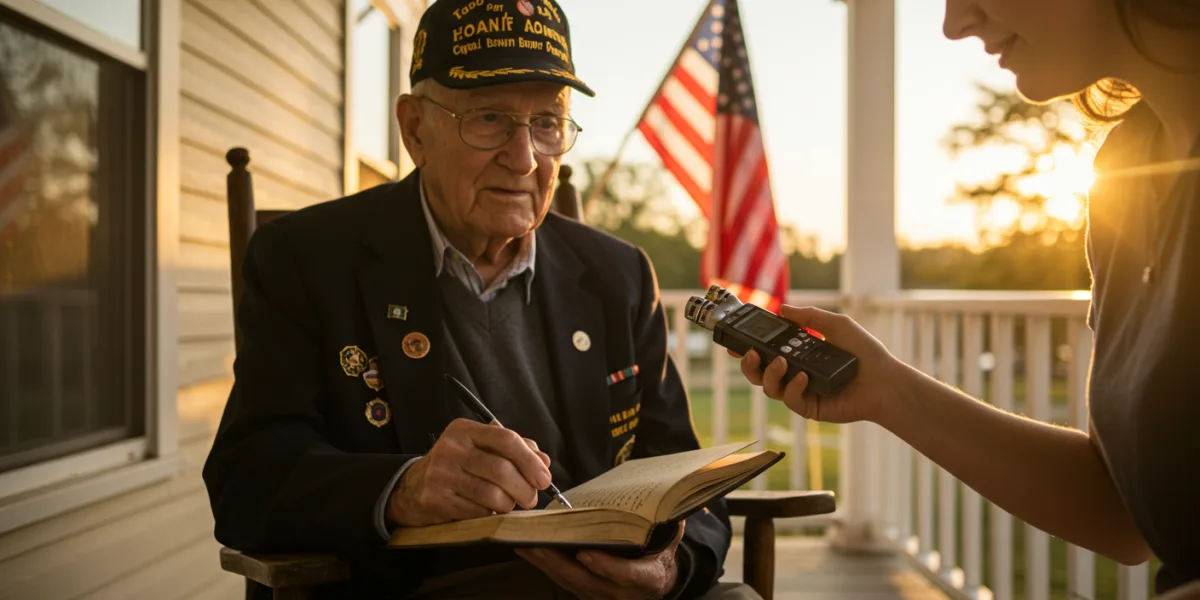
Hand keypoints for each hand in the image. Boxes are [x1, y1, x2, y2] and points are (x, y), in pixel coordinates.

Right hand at [387, 418, 552, 526]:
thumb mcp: (481, 448)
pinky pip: (477, 513)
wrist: (411, 487)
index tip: (544, 478)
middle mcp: (450, 448)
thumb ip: (514, 450)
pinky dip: (490, 515)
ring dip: (508, 505)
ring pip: (492, 495)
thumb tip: (543, 462)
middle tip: (531, 498)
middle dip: (524, 488)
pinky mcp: (435, 500)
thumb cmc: (457, 466)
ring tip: (509, 505)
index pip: (506, 439)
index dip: (530, 460)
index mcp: (464, 430)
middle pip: (501, 469)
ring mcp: (440, 475)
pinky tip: (488, 511)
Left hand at [514, 522, 685, 598]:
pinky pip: (562, 580)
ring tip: (525, 542)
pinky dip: (544, 565)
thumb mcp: (669, 537)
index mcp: (647, 577)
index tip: (587, 554)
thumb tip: (665, 497)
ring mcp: (601, 595)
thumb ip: (666, 521)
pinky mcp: (585, 592)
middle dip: (559, 562)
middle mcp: (622, 593)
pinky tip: (528, 550)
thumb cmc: (660, 552)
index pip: (626, 575)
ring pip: (569, 581)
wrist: (658, 579)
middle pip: (586, 580)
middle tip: (539, 543)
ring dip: (545, 563)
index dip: (606, 567)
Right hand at [736, 305, 911, 423]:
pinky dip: (792, 387)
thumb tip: (783, 309)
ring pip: (769, 387)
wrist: (885, 382)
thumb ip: (810, 317)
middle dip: (747, 364)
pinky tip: (804, 377)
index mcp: (798, 355)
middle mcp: (795, 374)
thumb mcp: (836, 325)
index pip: (766, 352)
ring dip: (769, 374)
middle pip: (758, 373)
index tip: (733, 341)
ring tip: (781, 362)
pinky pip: (789, 399)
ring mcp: (801, 392)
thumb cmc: (865, 354)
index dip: (747, 348)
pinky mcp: (809, 408)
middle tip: (749, 354)